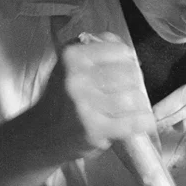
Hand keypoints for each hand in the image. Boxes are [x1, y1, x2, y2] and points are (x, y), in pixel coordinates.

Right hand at [41, 29, 155, 160]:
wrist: (42, 134)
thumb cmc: (63, 98)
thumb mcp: (71, 66)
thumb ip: (97, 51)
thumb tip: (128, 51)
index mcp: (72, 56)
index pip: (120, 50)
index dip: (129, 61)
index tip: (126, 71)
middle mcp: (76, 78)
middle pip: (130, 73)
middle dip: (135, 84)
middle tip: (130, 92)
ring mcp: (84, 104)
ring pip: (133, 97)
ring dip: (140, 104)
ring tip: (134, 108)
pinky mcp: (94, 129)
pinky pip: (133, 121)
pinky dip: (143, 121)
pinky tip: (142, 122)